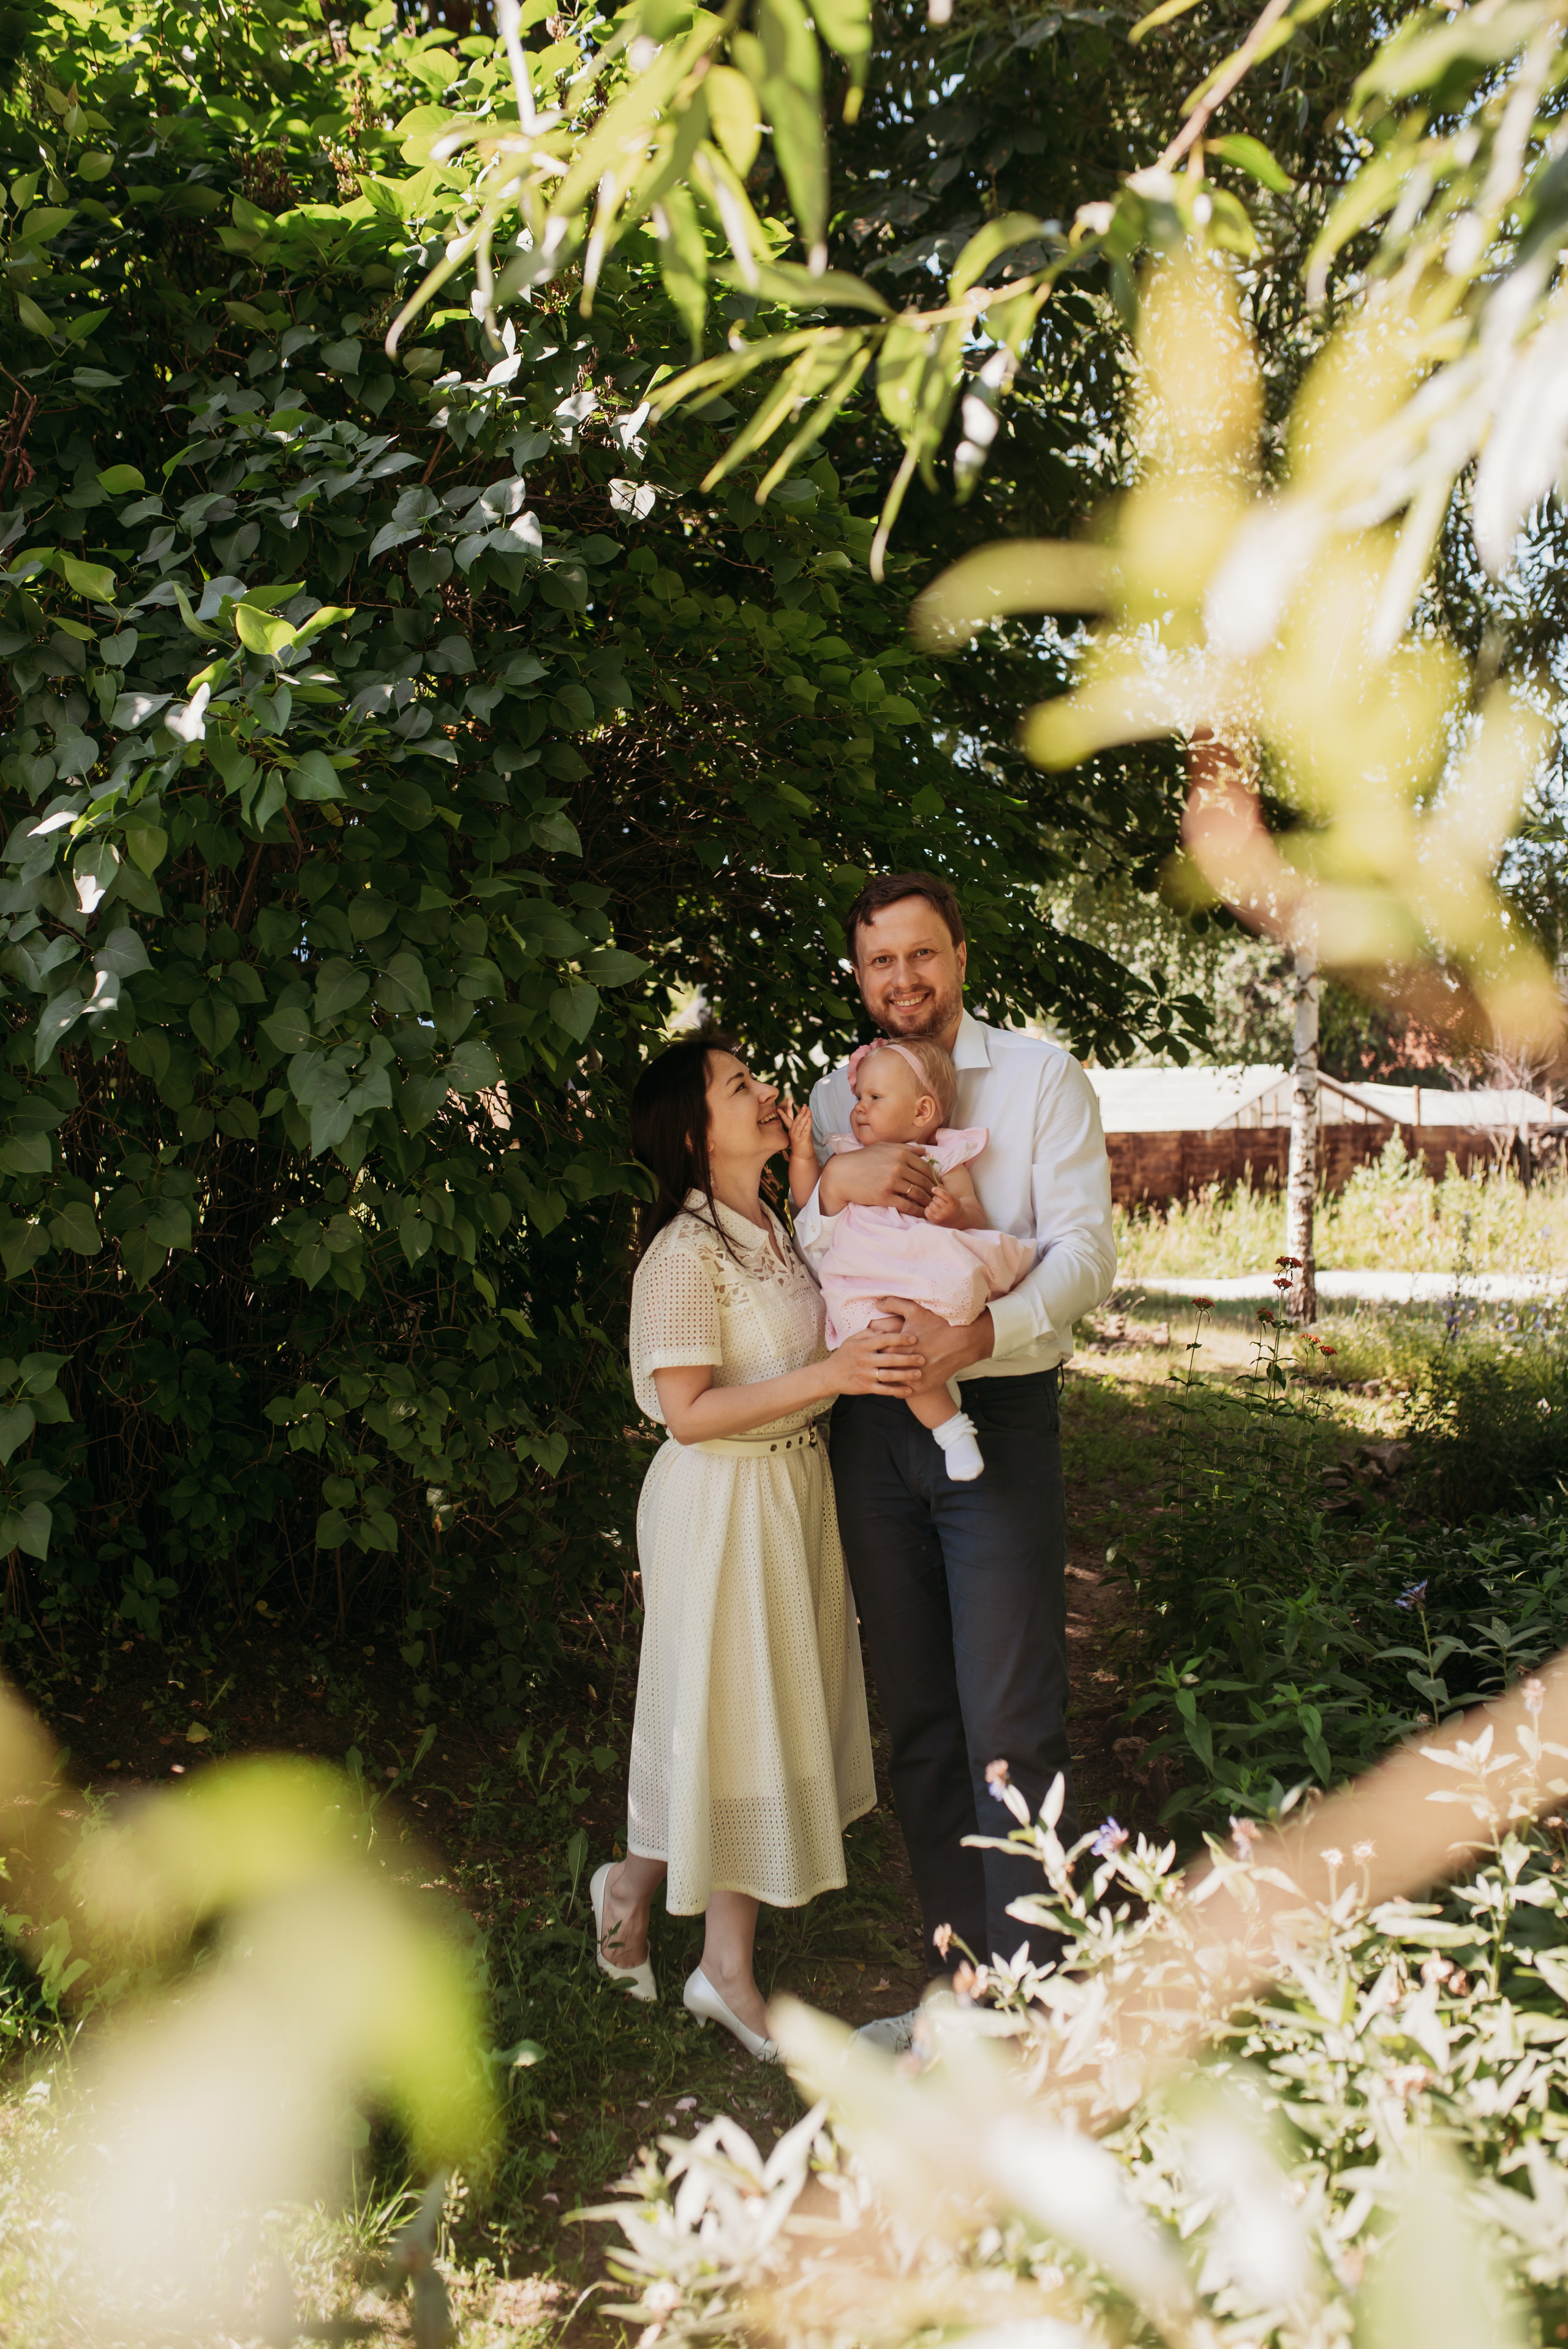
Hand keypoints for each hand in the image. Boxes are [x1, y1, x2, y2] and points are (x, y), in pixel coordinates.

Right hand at [787, 1101, 816, 1165]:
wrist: (802, 1157)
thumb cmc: (801, 1145)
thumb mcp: (799, 1134)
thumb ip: (800, 1126)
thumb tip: (803, 1116)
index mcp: (791, 1131)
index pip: (786, 1121)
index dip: (782, 1115)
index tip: (778, 1109)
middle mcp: (793, 1133)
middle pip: (796, 1121)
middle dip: (800, 1113)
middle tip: (804, 1106)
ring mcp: (797, 1137)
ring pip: (800, 1125)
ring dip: (804, 1117)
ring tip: (808, 1110)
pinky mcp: (803, 1140)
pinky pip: (805, 1131)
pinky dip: (807, 1125)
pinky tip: (809, 1119)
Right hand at [818, 1142, 938, 1219]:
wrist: (842, 1174)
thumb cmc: (862, 1159)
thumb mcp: (883, 1147)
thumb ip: (905, 1148)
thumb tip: (923, 1151)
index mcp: (900, 1153)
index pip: (925, 1167)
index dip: (934, 1177)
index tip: (938, 1184)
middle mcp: (898, 1166)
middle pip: (924, 1181)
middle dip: (934, 1191)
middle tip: (940, 1198)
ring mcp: (892, 1181)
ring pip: (918, 1193)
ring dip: (928, 1202)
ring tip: (933, 1206)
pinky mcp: (885, 1196)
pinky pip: (907, 1205)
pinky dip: (917, 1211)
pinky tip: (922, 1214)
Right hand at [830, 1327, 924, 1397]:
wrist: (829, 1376)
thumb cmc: (844, 1355)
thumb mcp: (852, 1340)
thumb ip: (868, 1333)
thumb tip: (884, 1329)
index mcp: (862, 1346)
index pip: (884, 1339)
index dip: (900, 1338)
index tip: (914, 1338)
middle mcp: (864, 1360)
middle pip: (890, 1358)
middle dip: (908, 1358)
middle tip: (923, 1357)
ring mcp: (865, 1375)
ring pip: (889, 1375)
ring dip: (905, 1374)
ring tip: (919, 1373)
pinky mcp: (865, 1388)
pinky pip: (884, 1390)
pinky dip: (897, 1390)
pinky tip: (909, 1390)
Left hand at [873, 1297, 993, 1393]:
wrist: (963, 1343)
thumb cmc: (939, 1325)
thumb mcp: (916, 1310)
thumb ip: (894, 1304)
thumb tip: (878, 1304)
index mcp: (898, 1347)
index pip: (876, 1352)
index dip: (874, 1348)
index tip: (874, 1346)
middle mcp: (904, 1365)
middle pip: (881, 1368)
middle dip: (878, 1363)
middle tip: (875, 1360)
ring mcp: (912, 1378)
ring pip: (889, 1382)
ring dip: (885, 1377)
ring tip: (881, 1372)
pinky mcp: (922, 1388)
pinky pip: (901, 1392)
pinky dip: (897, 1387)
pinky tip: (894, 1381)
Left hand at [923, 1181, 962, 1226]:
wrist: (955, 1220)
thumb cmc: (952, 1206)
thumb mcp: (952, 1197)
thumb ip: (945, 1191)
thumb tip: (938, 1185)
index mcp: (954, 1203)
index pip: (944, 1194)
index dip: (937, 1190)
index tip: (933, 1189)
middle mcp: (949, 1210)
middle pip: (936, 1199)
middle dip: (936, 1198)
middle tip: (939, 1201)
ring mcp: (942, 1216)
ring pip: (931, 1204)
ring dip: (932, 1203)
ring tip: (937, 1206)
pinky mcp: (935, 1221)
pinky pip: (927, 1210)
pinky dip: (928, 1209)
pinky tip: (933, 1210)